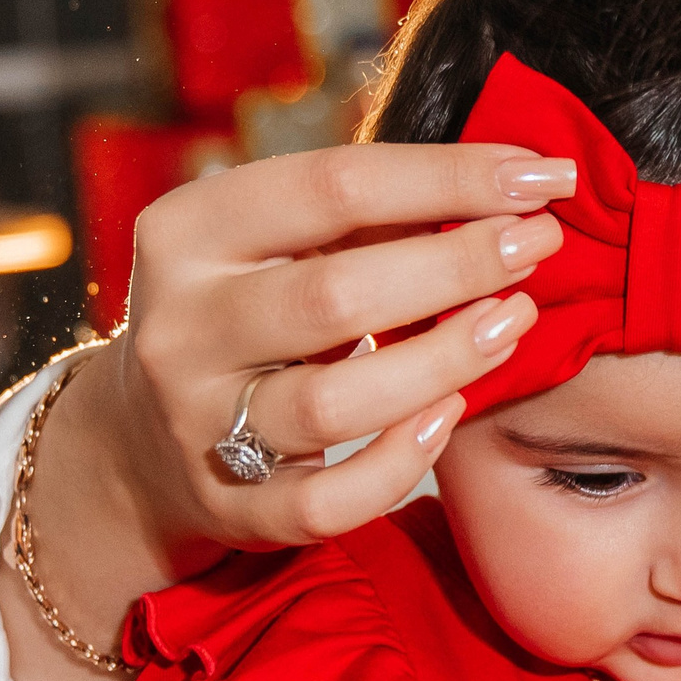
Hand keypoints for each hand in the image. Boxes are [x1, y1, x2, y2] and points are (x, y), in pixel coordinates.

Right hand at [84, 140, 577, 553]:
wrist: (141, 437)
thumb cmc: (246, 310)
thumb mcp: (273, 242)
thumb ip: (367, 215)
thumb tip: (512, 183)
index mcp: (188, 231)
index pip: (334, 186)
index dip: (450, 177)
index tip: (539, 174)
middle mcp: (181, 327)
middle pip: (336, 293)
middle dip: (457, 265)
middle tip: (538, 245)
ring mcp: (199, 424)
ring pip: (335, 403)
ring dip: (442, 360)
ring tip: (513, 322)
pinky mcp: (230, 506)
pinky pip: (327, 502)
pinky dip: (398, 464)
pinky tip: (451, 416)